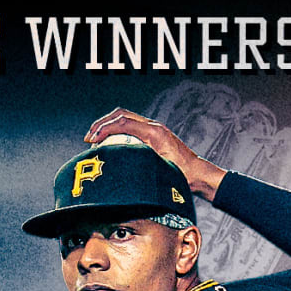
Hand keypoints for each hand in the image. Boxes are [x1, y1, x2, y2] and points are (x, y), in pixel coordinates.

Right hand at [83, 109, 225, 198]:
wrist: (200, 175)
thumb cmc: (184, 176)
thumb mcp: (161, 171)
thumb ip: (143, 165)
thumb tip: (121, 168)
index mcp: (154, 133)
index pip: (123, 122)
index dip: (104, 128)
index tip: (92, 140)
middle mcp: (154, 127)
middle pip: (121, 114)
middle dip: (102, 123)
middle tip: (90, 137)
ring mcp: (154, 129)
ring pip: (126, 117)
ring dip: (109, 124)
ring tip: (96, 137)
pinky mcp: (154, 134)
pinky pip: (132, 125)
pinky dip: (117, 129)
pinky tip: (111, 143)